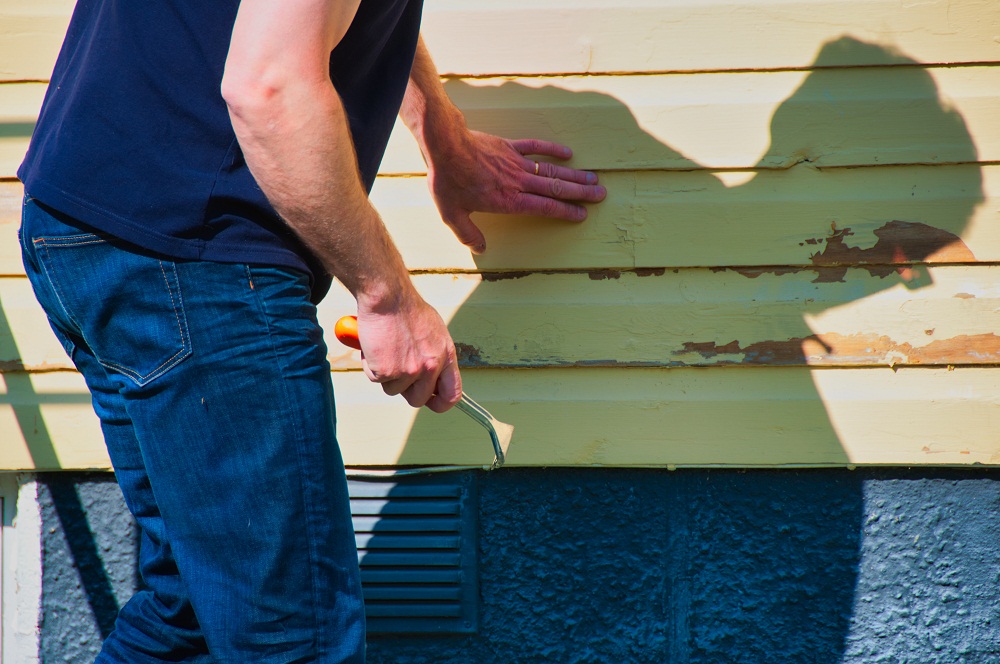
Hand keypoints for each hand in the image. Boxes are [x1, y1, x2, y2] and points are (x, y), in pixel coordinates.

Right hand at [354, 297, 460, 412]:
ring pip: (393, 390)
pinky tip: (375, 346)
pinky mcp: (387, 371)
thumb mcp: (434, 332)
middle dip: (405, 390)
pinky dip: (371, 365)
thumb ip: (434, 355)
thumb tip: (431, 374)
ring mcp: (409, 371)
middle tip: (396, 371)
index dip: (440, 402)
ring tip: (385, 348)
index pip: (452, 394)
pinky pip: (376, 379)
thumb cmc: (406, 308)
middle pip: (418, 399)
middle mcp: (431, 366)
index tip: (431, 401)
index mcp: (446, 356)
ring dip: (386, 374)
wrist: (388, 296)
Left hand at [428, 131, 607, 253]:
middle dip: (580, 193)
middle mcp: (518, 182)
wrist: (444, 146)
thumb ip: (468, 234)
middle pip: (556, 188)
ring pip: (551, 170)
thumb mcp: (452, 215)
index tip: (582, 214)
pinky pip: (535, 147)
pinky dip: (552, 150)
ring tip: (593, 178)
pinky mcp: (509, 147)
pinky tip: (568, 153)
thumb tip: (480, 249)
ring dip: (574, 174)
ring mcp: (516, 163)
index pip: (545, 207)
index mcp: (508, 201)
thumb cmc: (448, 181)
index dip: (566, 211)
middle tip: (600, 194)